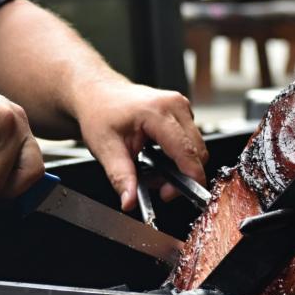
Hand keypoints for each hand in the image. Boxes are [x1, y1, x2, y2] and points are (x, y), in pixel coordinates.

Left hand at [72, 79, 208, 210]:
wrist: (97, 93)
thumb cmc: (100, 113)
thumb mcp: (104, 148)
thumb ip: (120, 177)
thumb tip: (130, 201)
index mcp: (157, 112)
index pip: (186, 152)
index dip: (187, 179)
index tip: (173, 194)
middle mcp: (174, 105)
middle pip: (197, 152)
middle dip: (181, 176)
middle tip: (156, 186)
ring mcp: (180, 105)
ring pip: (195, 148)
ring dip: (180, 166)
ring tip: (152, 168)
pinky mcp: (181, 110)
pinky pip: (190, 140)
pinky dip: (177, 155)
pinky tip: (157, 156)